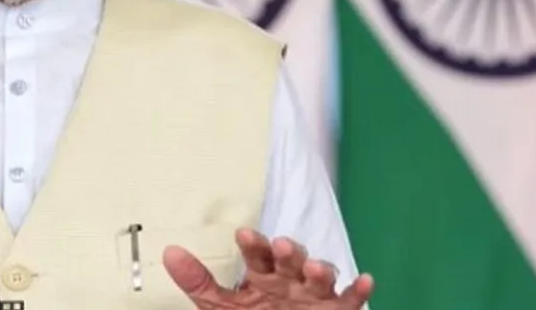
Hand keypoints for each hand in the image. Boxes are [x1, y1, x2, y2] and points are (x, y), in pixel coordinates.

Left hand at [163, 228, 373, 308]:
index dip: (252, 244)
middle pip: (290, 259)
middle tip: (279, 244)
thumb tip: (169, 252)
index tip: (243, 233)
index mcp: (263, 274)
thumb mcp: (223, 306)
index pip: (256, 254)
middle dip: (287, 251)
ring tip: (314, 268)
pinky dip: (359, 291)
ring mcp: (315, 294)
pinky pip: (351, 300)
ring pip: (320, 277)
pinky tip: (366, 281)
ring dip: (320, 270)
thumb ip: (199, 282)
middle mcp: (290, 279)